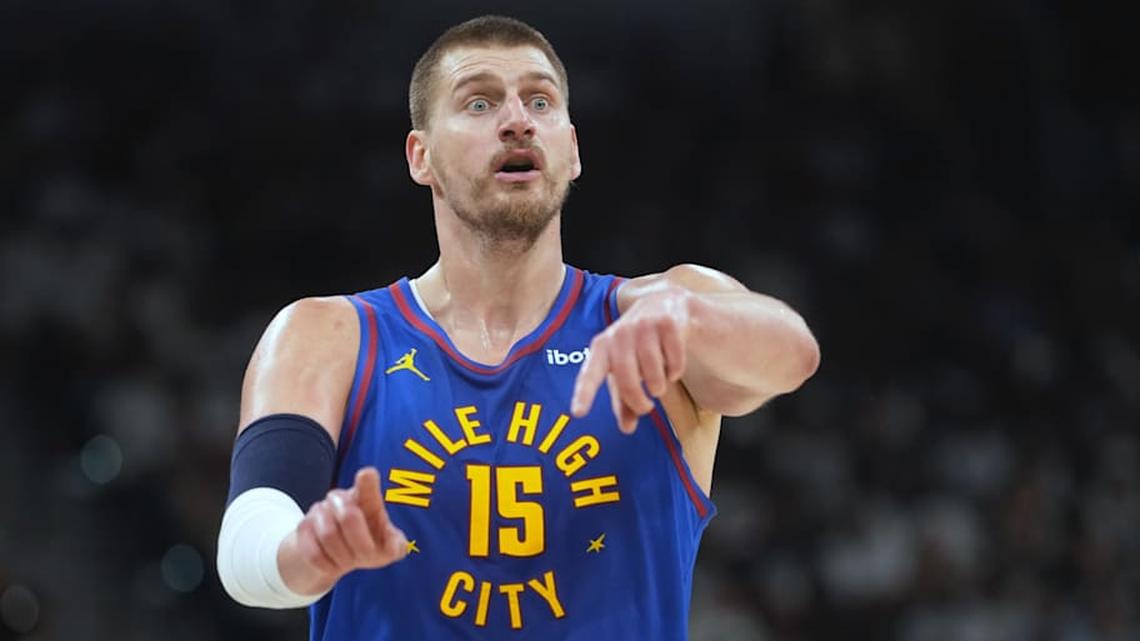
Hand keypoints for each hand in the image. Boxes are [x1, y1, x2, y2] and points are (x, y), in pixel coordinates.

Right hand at [278, 467, 408, 595]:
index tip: (366, 475)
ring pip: (329, 535)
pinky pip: (312, 550)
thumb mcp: (387, 547)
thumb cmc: (369, 545)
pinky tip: (333, 565)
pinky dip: (327, 564)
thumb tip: (395, 546)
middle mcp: (342, 498)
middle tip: (367, 556)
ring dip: (343, 557)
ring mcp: (320, 510)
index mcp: (367, 498)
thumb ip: (395, 546)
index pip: (367, 483)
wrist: (335, 556)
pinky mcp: (303, 527)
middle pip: (349, 516)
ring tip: (349, 562)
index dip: (367, 481)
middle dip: (361, 543)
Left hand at [571, 286, 689, 431]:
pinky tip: (672, 366)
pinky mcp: (666, 324)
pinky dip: (675, 371)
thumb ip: (624, 401)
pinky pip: (674, 362)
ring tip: (658, 382)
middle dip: (638, 400)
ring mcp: (642, 326)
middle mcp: (619, 334)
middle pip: (627, 379)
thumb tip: (627, 429)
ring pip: (653, 373)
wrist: (663, 305)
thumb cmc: (637, 346)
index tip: (578, 413)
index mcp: (601, 348)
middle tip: (646, 409)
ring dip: (658, 386)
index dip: (584, 393)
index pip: (590, 373)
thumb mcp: (626, 371)